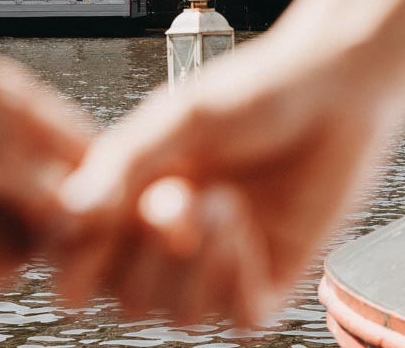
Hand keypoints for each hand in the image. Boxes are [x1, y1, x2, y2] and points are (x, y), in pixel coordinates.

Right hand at [52, 13, 400, 325]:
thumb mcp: (177, 120)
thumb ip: (122, 165)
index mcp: (135, 202)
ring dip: (195, 265)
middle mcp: (174, 242)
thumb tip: (68, 214)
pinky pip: (239, 317)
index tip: (94, 221)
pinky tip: (246, 223)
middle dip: (145, 256)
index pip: (80, 265)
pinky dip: (235, 278)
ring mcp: (224, 265)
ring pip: (181, 317)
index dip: (77, 258)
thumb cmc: (255, 92)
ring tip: (221, 199)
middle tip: (174, 196)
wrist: (336, 87)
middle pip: (127, 302)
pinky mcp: (274, 277)